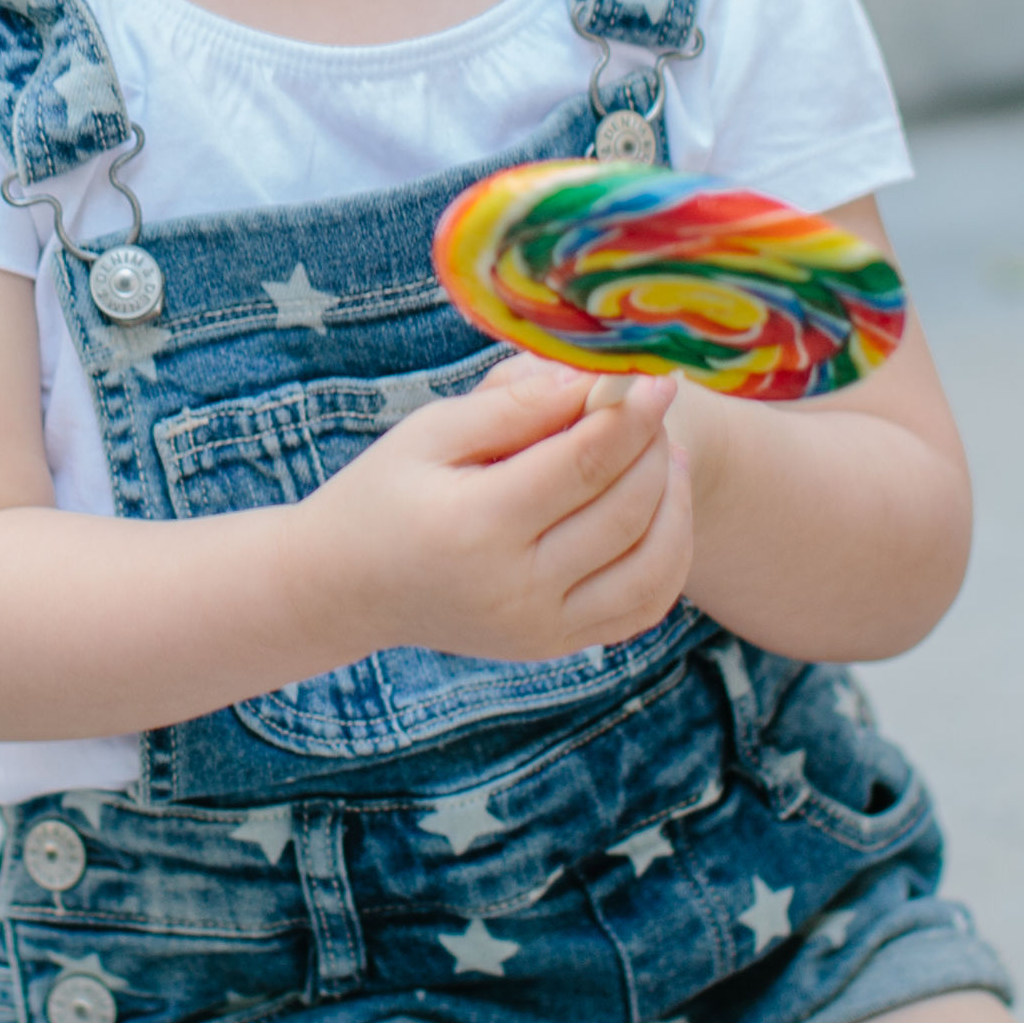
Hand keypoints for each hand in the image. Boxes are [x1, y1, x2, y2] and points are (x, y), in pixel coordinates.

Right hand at [294, 357, 693, 664]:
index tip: (656, 378)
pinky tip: (661, 510)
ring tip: (666, 454)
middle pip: (624, 511)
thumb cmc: (386, 491)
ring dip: (675, 504)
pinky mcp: (555, 645)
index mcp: (477, 525)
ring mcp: (540, 627)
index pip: (584, 464)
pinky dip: (669, 557)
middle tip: (654, 405)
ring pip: (650, 567)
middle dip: (654, 449)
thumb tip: (592, 377)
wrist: (348, 587)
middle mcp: (515, 588)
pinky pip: (642, 607)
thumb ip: (513, 403)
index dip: (631, 416)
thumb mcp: (432, 430)